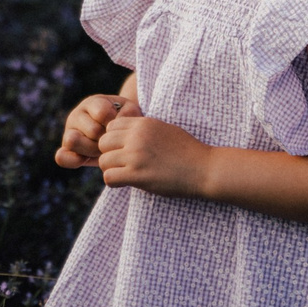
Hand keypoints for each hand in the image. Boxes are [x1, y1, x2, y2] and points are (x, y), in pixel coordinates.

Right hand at [54, 93, 129, 168]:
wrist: (118, 136)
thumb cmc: (126, 122)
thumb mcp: (131, 112)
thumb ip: (128, 113)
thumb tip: (114, 123)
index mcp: (94, 103)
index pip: (102, 113)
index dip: (114, 123)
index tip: (120, 126)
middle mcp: (77, 115)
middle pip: (92, 131)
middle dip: (106, 140)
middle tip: (112, 142)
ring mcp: (69, 132)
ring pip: (73, 141)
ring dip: (92, 150)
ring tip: (102, 150)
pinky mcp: (66, 150)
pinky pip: (62, 157)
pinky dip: (72, 160)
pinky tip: (85, 160)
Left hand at [96, 113, 212, 197]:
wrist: (204, 168)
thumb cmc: (188, 151)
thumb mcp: (165, 130)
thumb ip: (145, 130)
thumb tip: (125, 134)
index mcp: (144, 123)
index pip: (111, 126)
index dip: (115, 140)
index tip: (124, 150)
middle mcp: (137, 136)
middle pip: (103, 142)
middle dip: (110, 154)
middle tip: (122, 164)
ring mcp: (136, 155)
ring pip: (103, 161)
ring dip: (111, 170)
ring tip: (125, 175)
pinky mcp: (137, 174)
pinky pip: (109, 177)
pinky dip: (114, 182)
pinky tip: (126, 183)